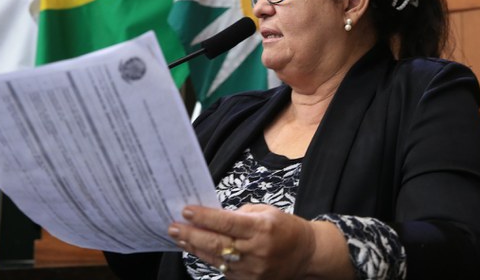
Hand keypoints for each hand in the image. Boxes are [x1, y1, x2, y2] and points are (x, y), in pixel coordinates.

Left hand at [168, 203, 316, 278]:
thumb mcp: (267, 212)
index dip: (204, 217)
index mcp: (262, 228)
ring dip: (195, 247)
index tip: (186, 211)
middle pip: (217, 243)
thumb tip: (212, 217)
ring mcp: (252, 269)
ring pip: (216, 258)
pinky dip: (207, 258)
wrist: (307, 255)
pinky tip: (196, 249)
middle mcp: (256, 250)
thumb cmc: (286, 228)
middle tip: (173, 227)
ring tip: (179, 237)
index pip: (227, 223)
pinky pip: (223, 269)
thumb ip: (240, 215)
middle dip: (192, 234)